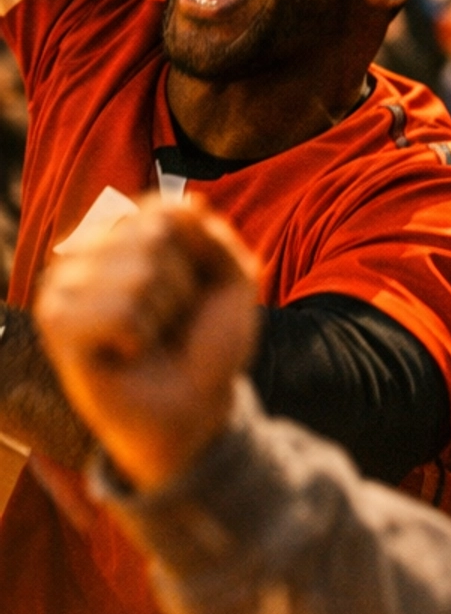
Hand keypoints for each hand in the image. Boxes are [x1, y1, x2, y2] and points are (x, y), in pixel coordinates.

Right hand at [35, 199, 259, 491]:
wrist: (195, 407)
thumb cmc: (206, 343)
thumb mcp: (232, 279)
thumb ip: (214, 235)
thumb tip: (187, 206)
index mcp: (121, 231)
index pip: (169, 211)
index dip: (198, 258)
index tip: (191, 293)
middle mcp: (86, 250)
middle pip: (156, 237)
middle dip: (182, 286)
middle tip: (169, 322)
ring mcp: (65, 284)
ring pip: (139, 274)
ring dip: (162, 315)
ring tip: (150, 338)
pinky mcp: (56, 323)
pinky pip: (118, 310)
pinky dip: (139, 335)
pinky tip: (128, 352)